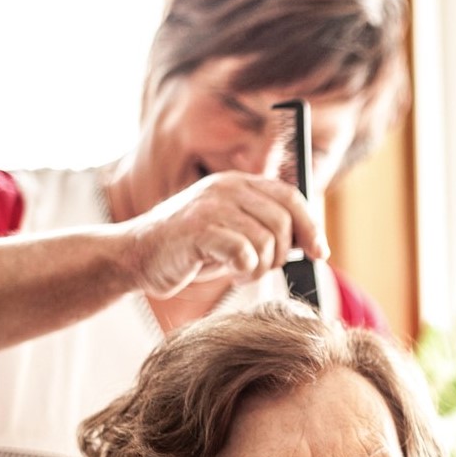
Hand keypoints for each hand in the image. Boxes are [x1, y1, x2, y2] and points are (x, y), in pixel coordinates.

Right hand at [117, 171, 327, 297]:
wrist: (136, 257)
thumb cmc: (190, 250)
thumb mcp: (234, 231)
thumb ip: (267, 229)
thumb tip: (313, 243)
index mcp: (238, 183)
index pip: (291, 196)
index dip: (311, 226)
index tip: (319, 253)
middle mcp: (226, 188)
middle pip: (283, 221)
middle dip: (281, 253)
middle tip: (260, 266)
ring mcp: (210, 206)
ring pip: (266, 239)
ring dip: (261, 266)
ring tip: (241, 270)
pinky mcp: (197, 230)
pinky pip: (244, 253)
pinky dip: (244, 270)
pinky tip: (230, 273)